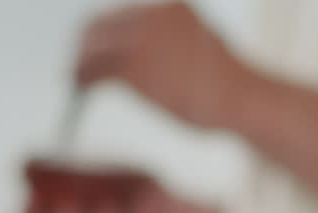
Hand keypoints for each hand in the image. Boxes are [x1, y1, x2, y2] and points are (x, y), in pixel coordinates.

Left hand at [75, 1, 245, 128]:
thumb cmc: (228, 84)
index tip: (93, 48)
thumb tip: (145, 61)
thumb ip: (173, 43)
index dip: (104, 32)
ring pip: (93, 47)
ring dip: (81, 63)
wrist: (241, 98)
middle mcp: (152, 15)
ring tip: (76, 78)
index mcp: (170, 8)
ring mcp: (142, 38)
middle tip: (79, 66)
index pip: (123, 15)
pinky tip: (80, 87)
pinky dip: (82, 77)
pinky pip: (94, 69)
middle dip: (86, 46)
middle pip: (101, 25)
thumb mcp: (202, 47)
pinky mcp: (133, 65)